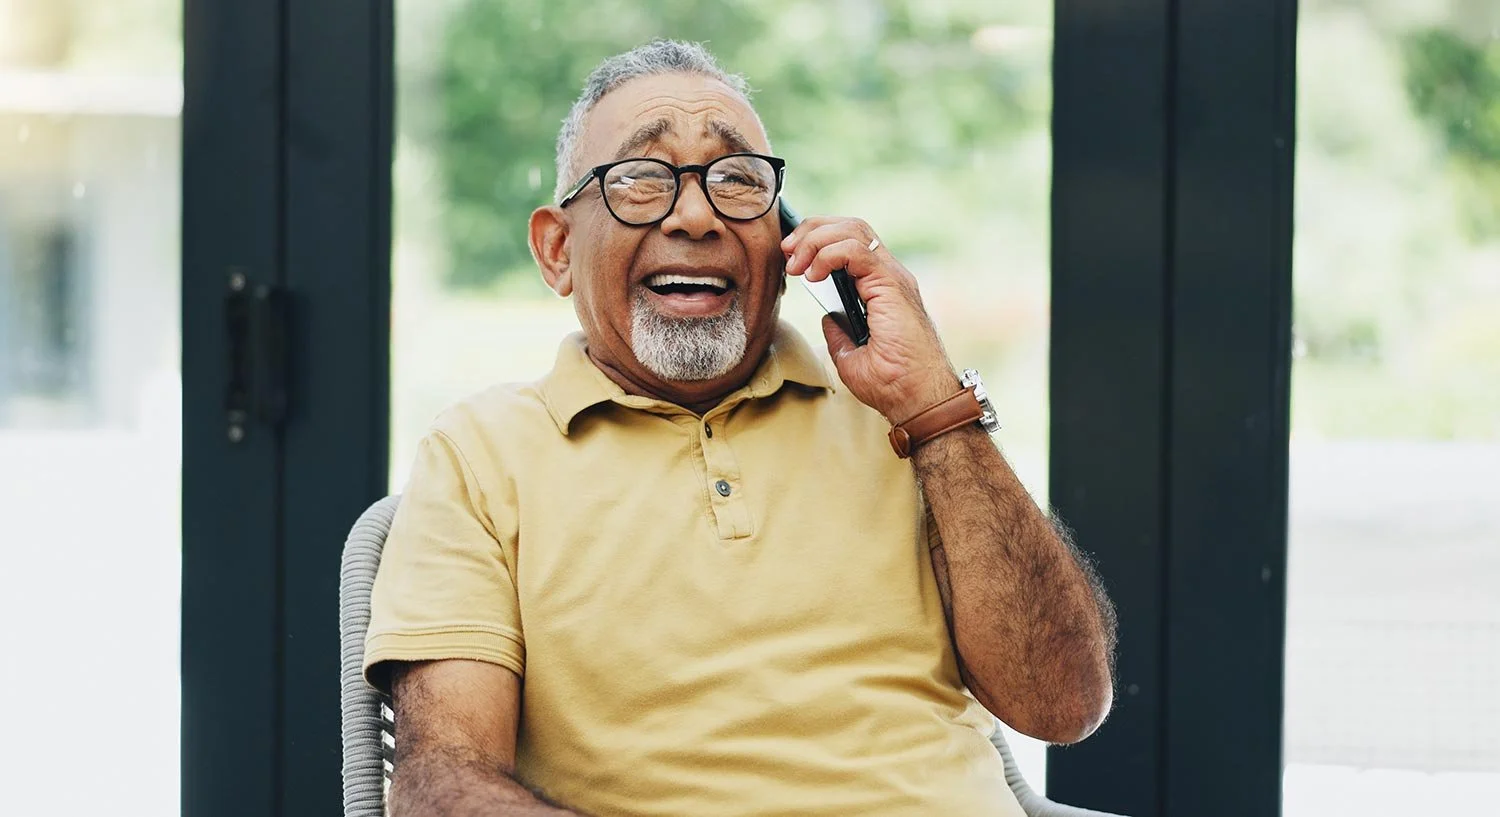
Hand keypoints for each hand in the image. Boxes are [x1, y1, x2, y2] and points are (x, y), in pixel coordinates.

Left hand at [781, 215, 960, 421]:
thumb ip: (839, 331)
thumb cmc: (892, 383)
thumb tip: (827, 316)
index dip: (817, 239)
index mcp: (881, 287)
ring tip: (796, 264)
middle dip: (812, 230)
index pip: (851, 241)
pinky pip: (857, 250)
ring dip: (816, 240)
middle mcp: (889, 275)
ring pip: (853, 230)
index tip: (790, 259)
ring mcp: (892, 277)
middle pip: (850, 226)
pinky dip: (829, 254)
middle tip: (787, 252)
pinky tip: (813, 274)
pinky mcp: (892, 285)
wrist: (916, 399)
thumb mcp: (850, 355)